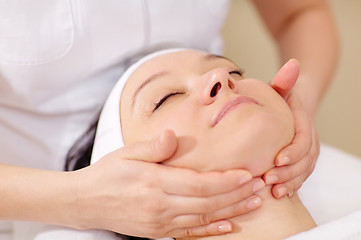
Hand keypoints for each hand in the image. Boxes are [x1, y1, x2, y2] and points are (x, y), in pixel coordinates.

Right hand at [73, 130, 264, 237]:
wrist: (85, 202)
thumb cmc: (107, 173)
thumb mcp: (126, 153)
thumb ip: (153, 147)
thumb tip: (172, 136)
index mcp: (153, 182)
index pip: (198, 184)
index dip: (225, 181)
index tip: (246, 174)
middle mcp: (159, 206)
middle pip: (207, 202)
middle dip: (236, 195)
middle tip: (259, 187)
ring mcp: (159, 222)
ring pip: (203, 218)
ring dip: (230, 211)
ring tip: (253, 203)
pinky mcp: (157, 232)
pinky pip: (189, 232)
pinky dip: (210, 229)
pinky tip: (228, 226)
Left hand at [264, 59, 319, 197]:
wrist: (290, 108)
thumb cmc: (279, 98)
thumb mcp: (280, 89)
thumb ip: (284, 81)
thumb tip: (292, 64)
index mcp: (304, 124)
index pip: (303, 140)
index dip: (292, 152)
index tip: (276, 160)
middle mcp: (309, 140)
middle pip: (305, 161)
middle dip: (289, 172)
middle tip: (269, 181)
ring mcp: (306, 153)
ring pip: (304, 171)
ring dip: (290, 182)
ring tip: (274, 192)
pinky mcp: (299, 162)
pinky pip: (300, 176)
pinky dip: (291, 185)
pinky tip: (278, 194)